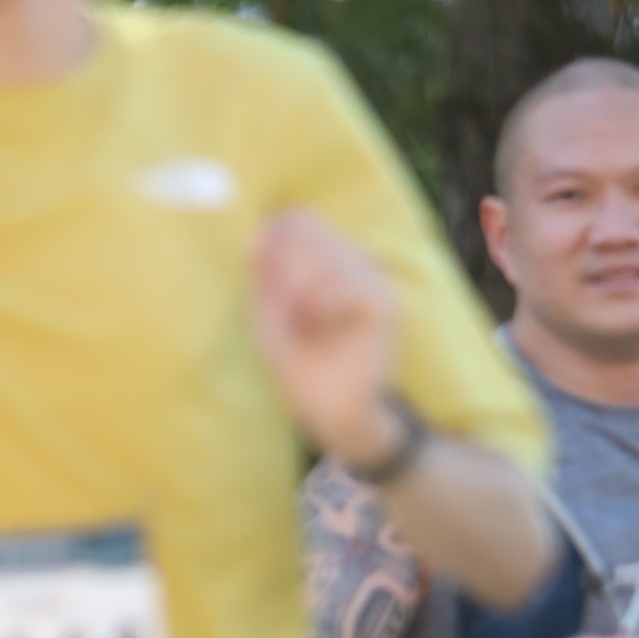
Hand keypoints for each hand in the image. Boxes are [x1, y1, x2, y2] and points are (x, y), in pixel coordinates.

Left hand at [250, 209, 401, 463]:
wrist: (334, 415)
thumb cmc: (302, 371)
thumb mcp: (270, 321)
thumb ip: (263, 279)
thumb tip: (254, 234)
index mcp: (330, 266)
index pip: (302, 222)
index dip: (273, 235)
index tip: (254, 262)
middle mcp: (355, 267)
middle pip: (311, 232)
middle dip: (283, 267)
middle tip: (285, 308)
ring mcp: (374, 283)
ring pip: (325, 258)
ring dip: (300, 291)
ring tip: (304, 325)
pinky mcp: (384, 306)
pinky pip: (343, 285)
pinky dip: (321, 305)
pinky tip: (321, 328)